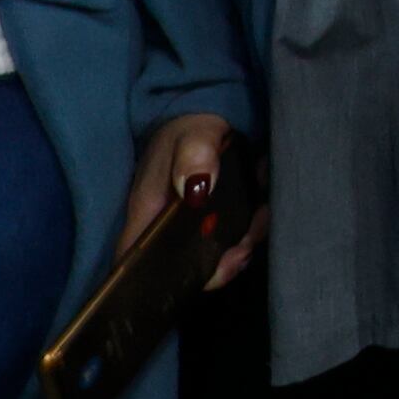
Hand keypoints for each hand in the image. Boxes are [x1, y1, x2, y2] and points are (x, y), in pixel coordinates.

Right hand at [119, 113, 258, 289]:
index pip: (137, 261)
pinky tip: (262, 210)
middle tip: (244, 248)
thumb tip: (196, 189)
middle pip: (183, 268)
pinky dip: (248, 231)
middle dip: (218, 266)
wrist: (208, 116)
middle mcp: (164, 227)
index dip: (159, 282)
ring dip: (240, 247)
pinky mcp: (212, 220)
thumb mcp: (193, 136)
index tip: (201, 273)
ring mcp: (189, 226)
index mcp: (147, 214)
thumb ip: (194, 157)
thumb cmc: (190, 129)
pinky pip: (229, 240)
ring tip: (259, 220)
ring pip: (212, 256)